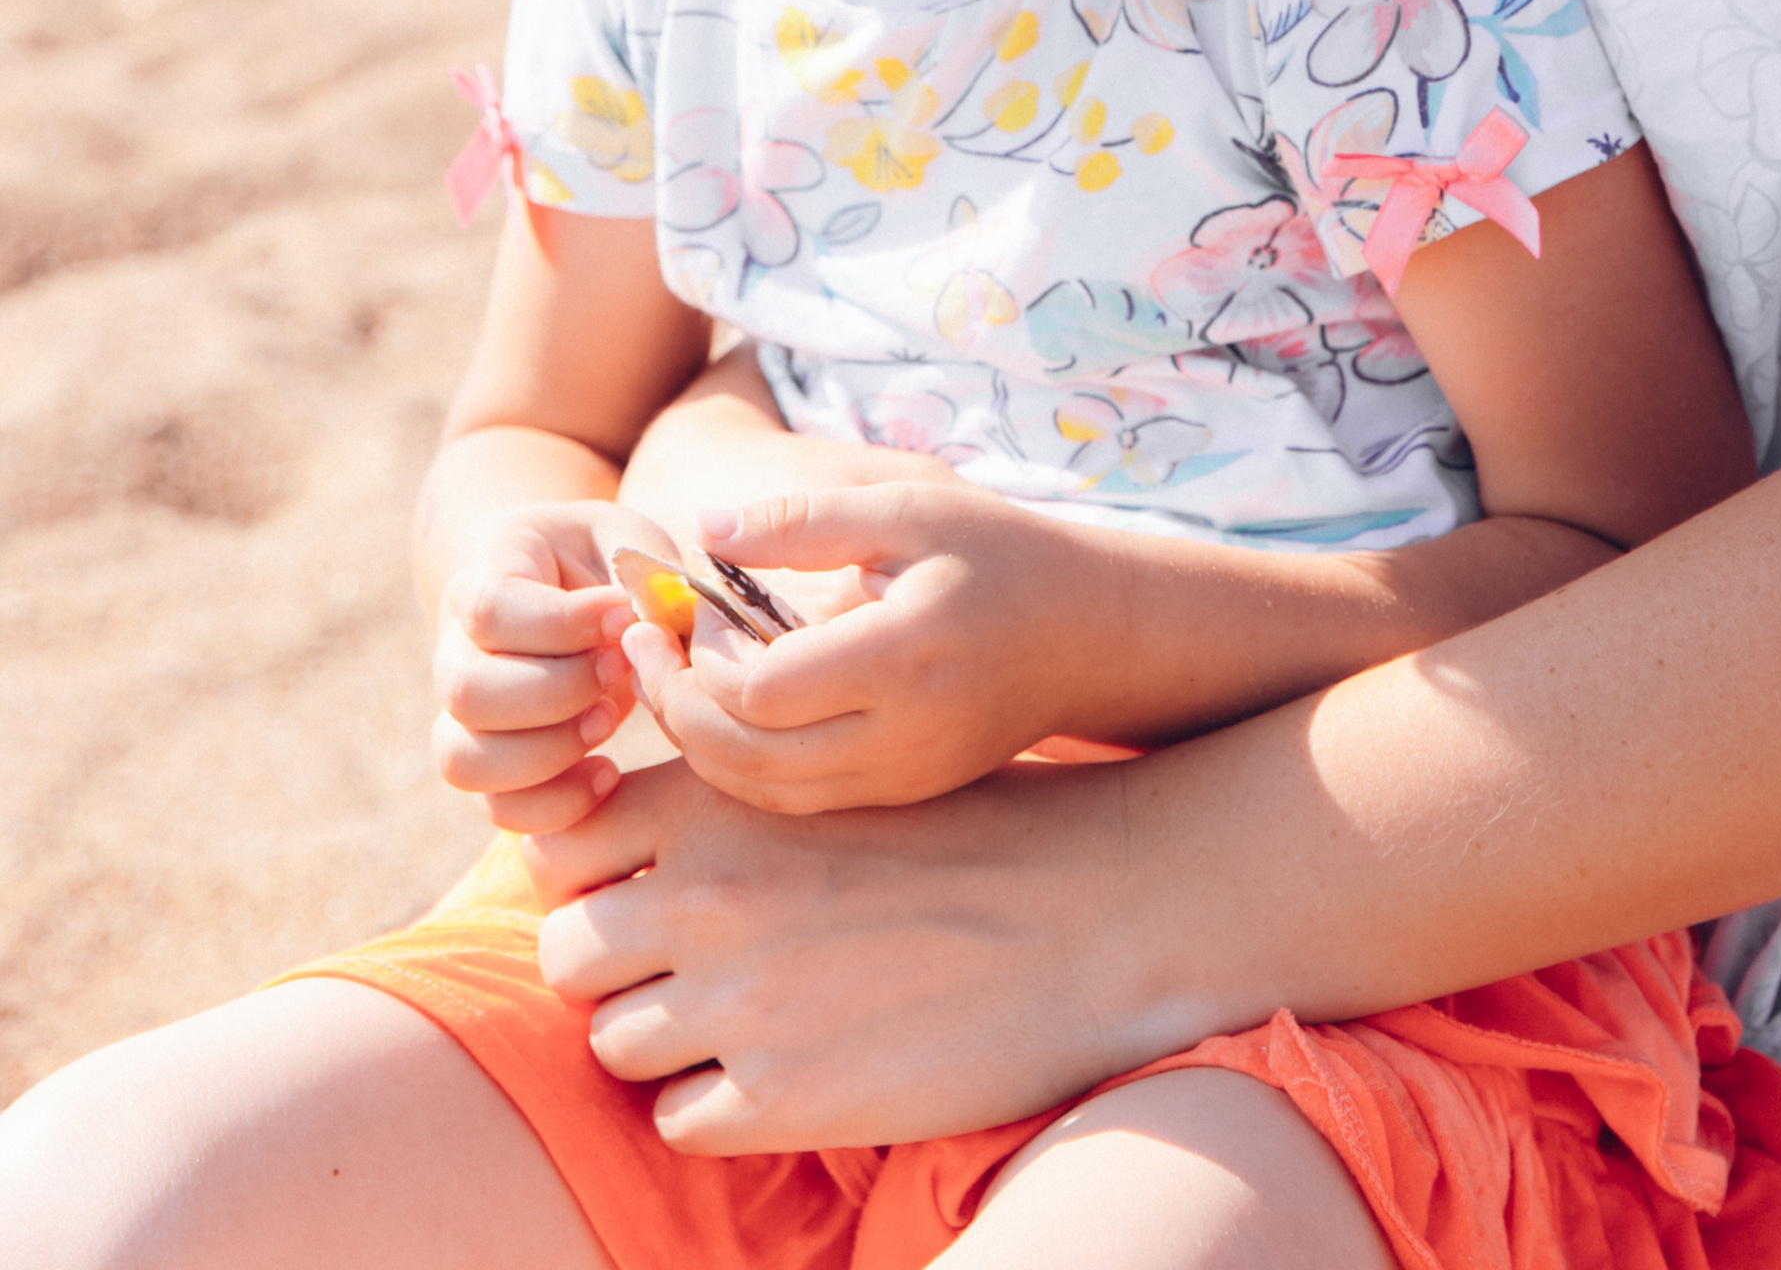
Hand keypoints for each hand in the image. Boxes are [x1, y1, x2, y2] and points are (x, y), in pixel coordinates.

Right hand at [431, 504, 639, 832]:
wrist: (568, 587)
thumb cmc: (604, 560)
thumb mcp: (626, 542)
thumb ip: (642, 577)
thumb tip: (650, 636)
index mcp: (485, 576)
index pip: (490, 609)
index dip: (560, 623)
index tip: (622, 617)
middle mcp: (455, 651)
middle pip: (468, 692)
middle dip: (558, 690)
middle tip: (623, 668)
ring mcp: (463, 717)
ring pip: (466, 760)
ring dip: (549, 753)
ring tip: (611, 719)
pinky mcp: (491, 767)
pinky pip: (498, 808)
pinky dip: (553, 807)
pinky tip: (607, 776)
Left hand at [525, 752, 1155, 1149]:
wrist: (1097, 907)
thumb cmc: (982, 830)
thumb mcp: (841, 778)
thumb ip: (738, 806)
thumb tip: (653, 850)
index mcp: (719, 798)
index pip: (563, 845)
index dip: (593, 874)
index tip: (639, 888)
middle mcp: (708, 894)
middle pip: (568, 954)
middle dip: (614, 968)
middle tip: (686, 970)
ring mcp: (738, 1001)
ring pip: (611, 1044)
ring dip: (663, 1039)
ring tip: (742, 1022)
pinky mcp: (781, 1099)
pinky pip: (677, 1122)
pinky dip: (713, 1106)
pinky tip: (784, 1073)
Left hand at [622, 481, 1119, 809]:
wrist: (1086, 635)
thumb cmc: (995, 554)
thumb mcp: (907, 510)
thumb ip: (804, 521)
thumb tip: (703, 528)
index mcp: (903, 655)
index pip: (762, 690)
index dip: (701, 657)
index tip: (683, 608)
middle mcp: (902, 735)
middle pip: (748, 756)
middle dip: (677, 707)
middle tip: (643, 650)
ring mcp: (902, 779)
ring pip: (765, 793)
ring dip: (702, 745)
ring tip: (671, 679)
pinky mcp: (901, 798)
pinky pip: (799, 801)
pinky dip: (745, 767)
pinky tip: (727, 712)